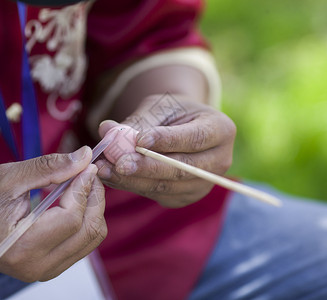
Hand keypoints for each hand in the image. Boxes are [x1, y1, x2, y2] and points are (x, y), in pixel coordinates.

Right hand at [0, 146, 106, 281]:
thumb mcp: (7, 177)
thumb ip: (49, 168)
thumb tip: (85, 156)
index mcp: (23, 246)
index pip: (72, 218)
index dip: (85, 188)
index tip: (88, 164)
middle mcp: (37, 266)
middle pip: (89, 231)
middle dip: (95, 197)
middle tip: (88, 172)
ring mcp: (44, 270)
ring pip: (91, 239)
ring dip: (93, 209)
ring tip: (81, 184)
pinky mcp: (47, 267)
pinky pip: (81, 244)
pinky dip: (85, 220)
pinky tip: (74, 201)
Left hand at [96, 94, 235, 207]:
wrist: (182, 128)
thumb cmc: (173, 112)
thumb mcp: (160, 107)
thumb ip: (137, 120)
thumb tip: (106, 129)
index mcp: (221, 130)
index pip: (195, 138)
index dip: (167, 140)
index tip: (140, 140)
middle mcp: (220, 161)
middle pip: (182, 168)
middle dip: (147, 167)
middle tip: (118, 163)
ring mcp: (204, 184)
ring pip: (167, 186)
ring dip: (133, 180)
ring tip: (105, 169)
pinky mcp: (186, 197)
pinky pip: (158, 195)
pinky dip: (133, 186)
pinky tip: (112, 177)